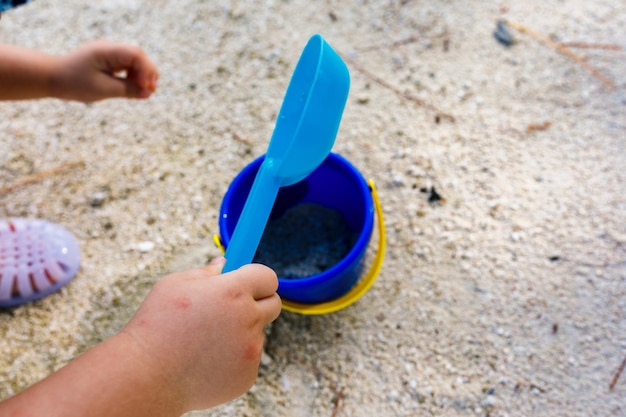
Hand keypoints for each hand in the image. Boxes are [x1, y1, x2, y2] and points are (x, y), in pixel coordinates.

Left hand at [50, 40, 158, 101]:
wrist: (52, 77)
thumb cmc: (74, 83)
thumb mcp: (103, 89)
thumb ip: (127, 90)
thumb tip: (147, 93)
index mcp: (107, 51)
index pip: (136, 55)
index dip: (146, 70)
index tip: (147, 88)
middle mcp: (110, 48)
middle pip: (139, 56)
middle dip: (148, 73)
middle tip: (151, 91)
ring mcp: (109, 54)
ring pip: (135, 61)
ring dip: (142, 76)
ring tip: (142, 92)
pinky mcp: (108, 61)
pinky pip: (127, 66)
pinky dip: (133, 77)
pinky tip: (133, 88)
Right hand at [121, 258, 280, 410]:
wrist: (147, 377)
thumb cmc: (156, 326)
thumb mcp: (175, 285)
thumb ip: (206, 273)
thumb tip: (224, 265)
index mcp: (233, 292)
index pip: (268, 276)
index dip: (257, 277)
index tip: (248, 281)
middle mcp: (248, 319)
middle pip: (274, 304)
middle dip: (258, 302)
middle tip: (232, 307)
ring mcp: (250, 350)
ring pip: (256, 333)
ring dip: (240, 332)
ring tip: (204, 340)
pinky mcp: (247, 375)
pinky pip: (247, 359)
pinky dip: (233, 358)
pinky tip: (205, 360)